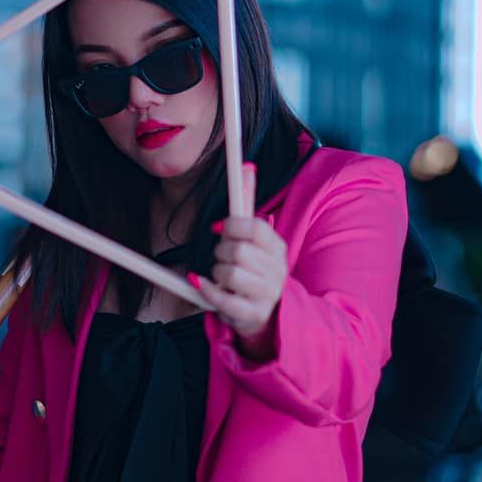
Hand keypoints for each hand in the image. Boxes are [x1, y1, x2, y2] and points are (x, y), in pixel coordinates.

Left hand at [191, 163, 286, 349]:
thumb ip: (247, 202)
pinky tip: (205, 287)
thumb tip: (246, 167)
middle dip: (220, 252)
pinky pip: (224, 300)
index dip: (232, 226)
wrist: (274, 312)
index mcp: (276, 247)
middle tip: (222, 257)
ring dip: (216, 274)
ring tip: (222, 278)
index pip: (254, 227)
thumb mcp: (255, 237)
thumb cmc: (257, 269)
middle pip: (237, 250)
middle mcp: (276, 269)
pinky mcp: (254, 314)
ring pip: (230, 274)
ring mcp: (267, 293)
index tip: (219, 228)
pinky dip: (208, 292)